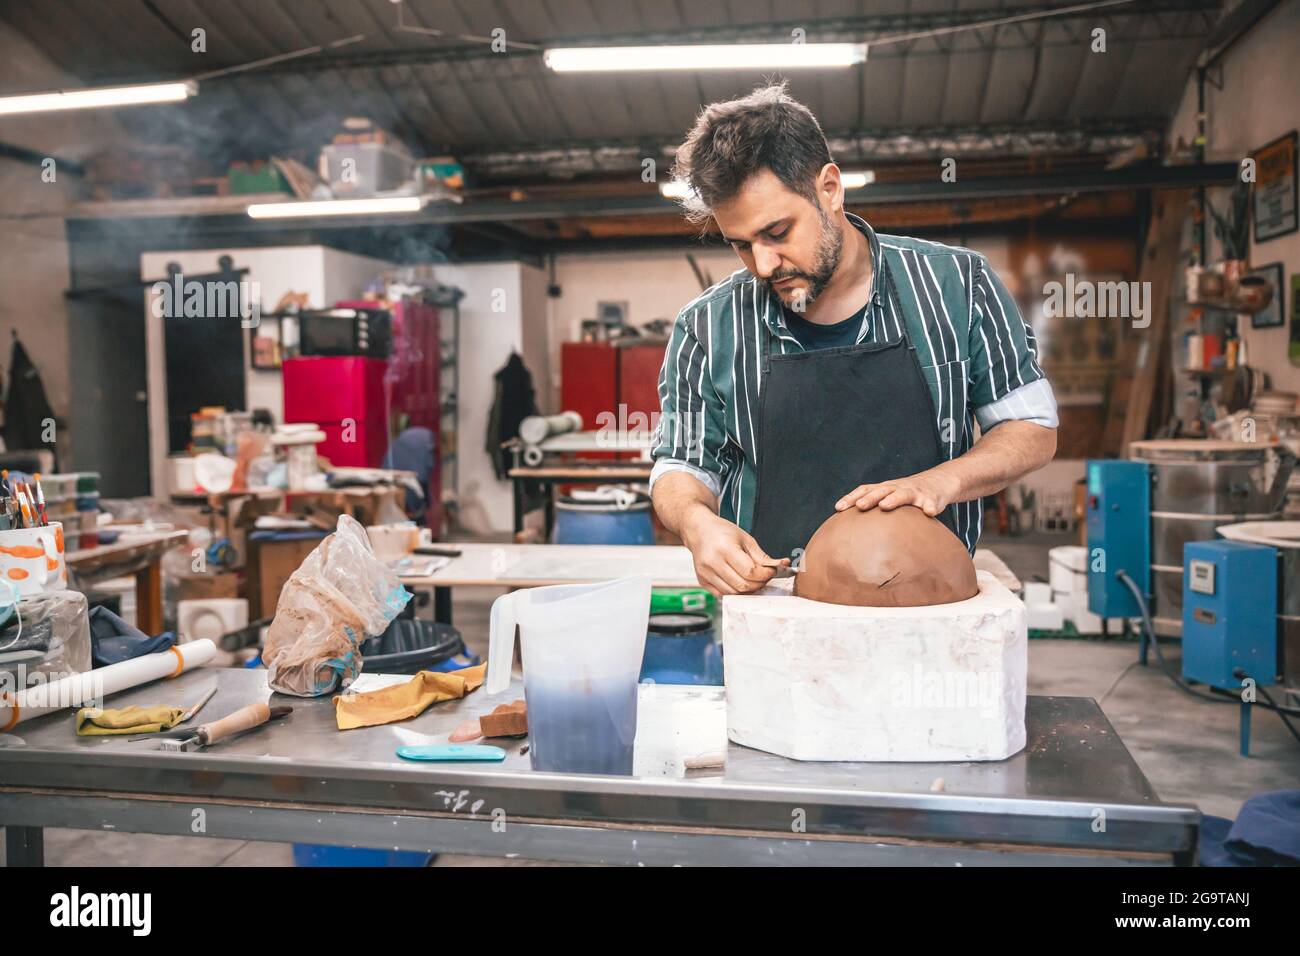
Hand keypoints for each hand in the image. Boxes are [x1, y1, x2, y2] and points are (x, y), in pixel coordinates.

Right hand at [681, 508, 785, 595]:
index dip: (765, 574)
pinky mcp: (702, 581)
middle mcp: (712, 562)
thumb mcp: (745, 538)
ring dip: (748, 589)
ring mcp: (705, 573)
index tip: (771, 570)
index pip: (750, 572)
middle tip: (763, 576)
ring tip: (752, 578)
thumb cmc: (722, 531)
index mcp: (724, 548)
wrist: (699, 530)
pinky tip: (738, 581)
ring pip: (734, 593)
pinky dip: (735, 591)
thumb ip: (762, 556)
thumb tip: (781, 565)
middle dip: (759, 583)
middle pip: (743, 585)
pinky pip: (723, 595)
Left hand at [834, 469, 960, 516]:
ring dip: (893, 499)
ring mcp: (915, 492)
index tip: (838, 508)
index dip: (851, 497)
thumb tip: (852, 530)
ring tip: (885, 506)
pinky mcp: (932, 498)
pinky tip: (929, 513)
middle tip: (859, 506)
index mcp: (886, 489)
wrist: (939, 482)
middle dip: (870, 498)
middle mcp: (898, 488)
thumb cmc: (909, 494)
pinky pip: (931, 503)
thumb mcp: (890, 497)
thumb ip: (875, 509)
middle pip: (881, 490)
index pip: (865, 490)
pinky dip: (930, 507)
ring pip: (903, 494)